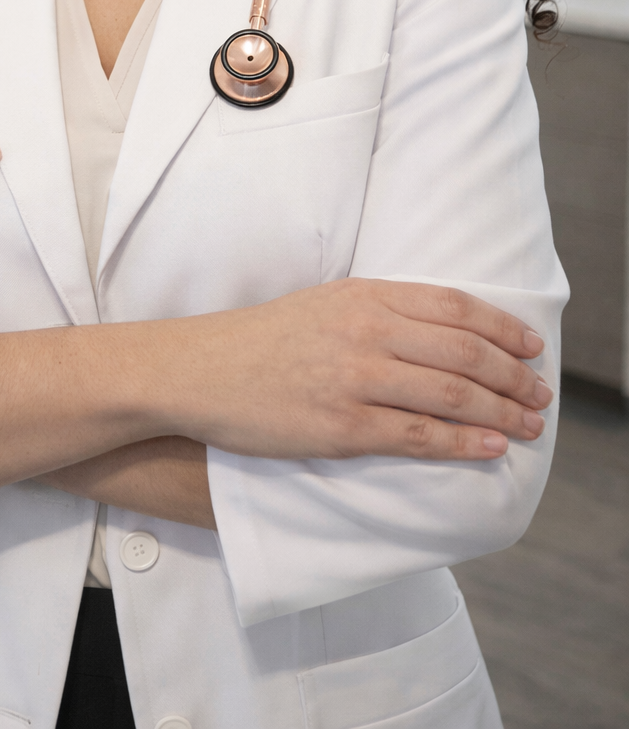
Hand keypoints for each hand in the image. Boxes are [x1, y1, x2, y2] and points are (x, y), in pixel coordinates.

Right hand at [163, 278, 551, 461]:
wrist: (199, 370)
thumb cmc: (261, 339)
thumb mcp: (323, 302)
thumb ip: (379, 309)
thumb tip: (443, 331)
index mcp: (363, 294)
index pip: (454, 307)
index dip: (503, 328)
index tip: (533, 347)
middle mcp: (364, 331)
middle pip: (464, 352)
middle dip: (514, 375)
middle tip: (541, 394)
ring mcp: (354, 379)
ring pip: (450, 395)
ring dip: (501, 411)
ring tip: (528, 425)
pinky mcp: (341, 426)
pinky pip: (417, 436)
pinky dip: (463, 442)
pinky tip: (489, 447)